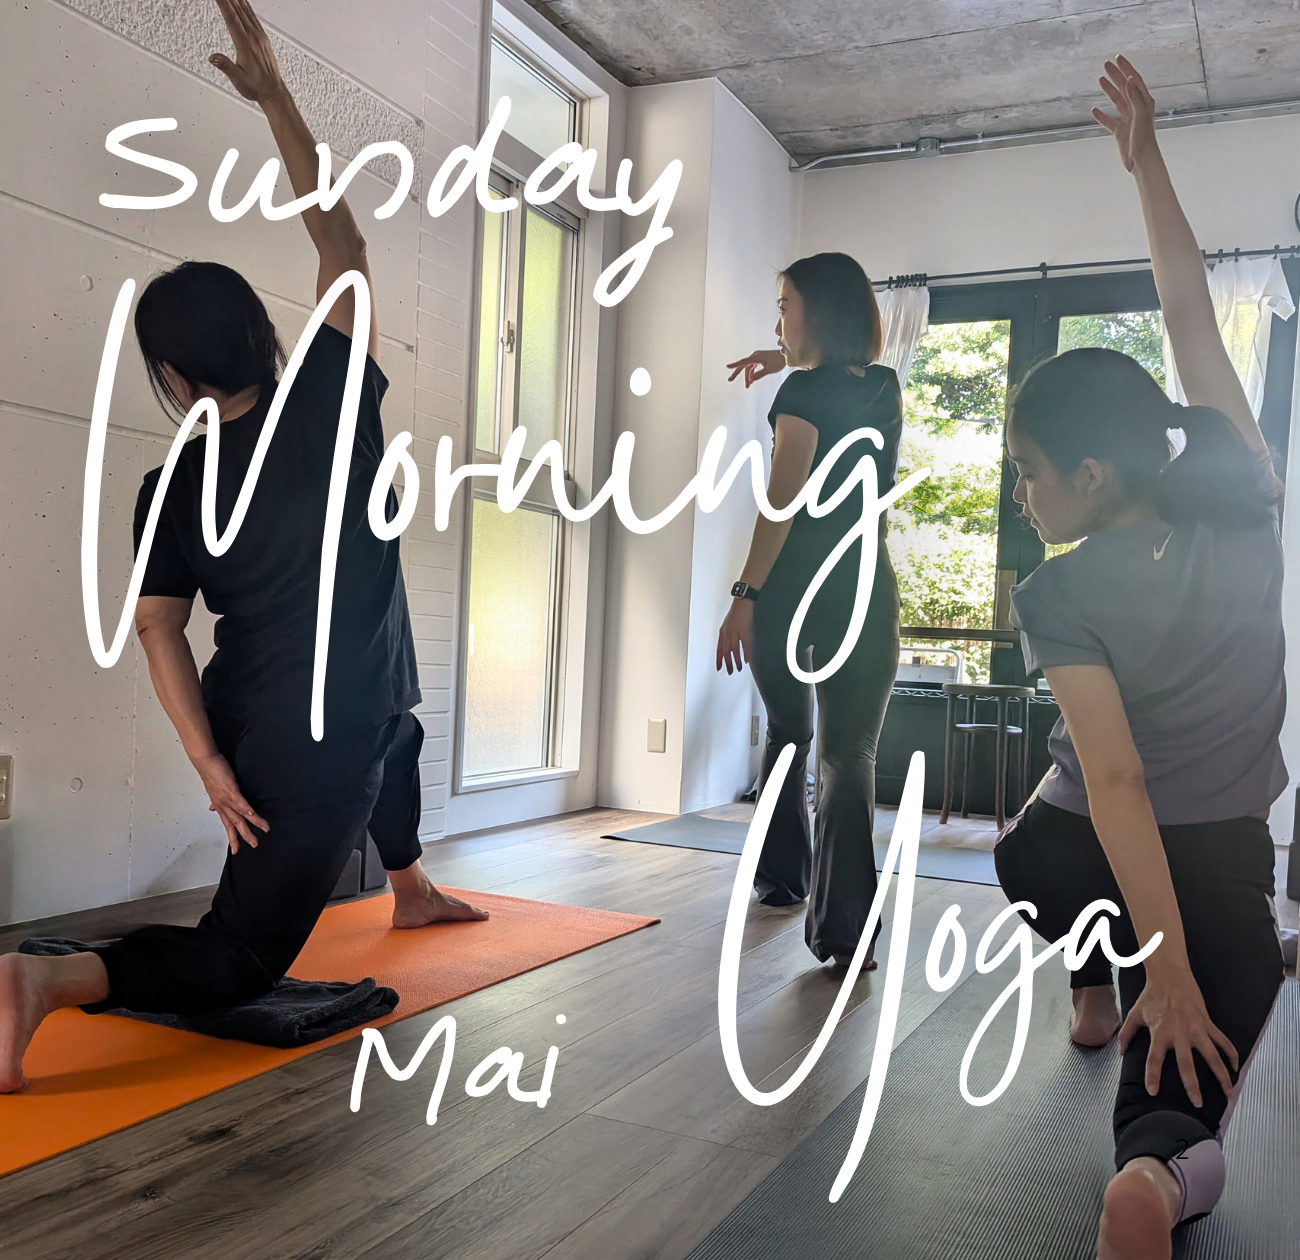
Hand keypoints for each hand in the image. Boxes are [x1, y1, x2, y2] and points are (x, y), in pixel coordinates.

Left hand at [193, 750, 269, 854]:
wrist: (205, 761)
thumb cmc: (211, 773)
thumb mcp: (213, 790)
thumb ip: (216, 801)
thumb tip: (212, 808)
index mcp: (220, 806)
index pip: (227, 825)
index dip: (232, 837)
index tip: (235, 848)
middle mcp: (223, 805)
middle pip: (234, 825)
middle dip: (243, 837)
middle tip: (253, 846)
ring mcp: (227, 799)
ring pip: (240, 817)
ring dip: (251, 826)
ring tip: (262, 832)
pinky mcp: (231, 790)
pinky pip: (242, 804)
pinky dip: (249, 812)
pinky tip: (256, 818)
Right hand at [210, 0, 284, 103]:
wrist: (274, 92)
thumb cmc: (257, 87)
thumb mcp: (238, 79)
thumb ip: (225, 66)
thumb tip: (213, 58)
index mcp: (246, 45)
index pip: (231, 18)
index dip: (223, 4)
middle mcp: (254, 38)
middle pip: (238, 11)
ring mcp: (260, 38)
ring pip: (247, 12)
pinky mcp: (264, 39)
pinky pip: (253, 18)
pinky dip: (246, 6)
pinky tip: (243, 2)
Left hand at [716, 598, 754, 674]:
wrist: (743, 601)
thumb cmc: (737, 611)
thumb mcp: (728, 623)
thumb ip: (727, 634)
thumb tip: (729, 645)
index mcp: (722, 632)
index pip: (719, 648)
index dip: (718, 659)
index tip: (719, 668)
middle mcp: (727, 633)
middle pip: (725, 651)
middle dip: (727, 663)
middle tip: (729, 672)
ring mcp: (735, 632)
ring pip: (734, 650)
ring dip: (736, 661)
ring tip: (738, 668)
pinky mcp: (744, 630)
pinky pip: (744, 645)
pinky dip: (746, 653)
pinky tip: (746, 660)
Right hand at [727, 349, 785, 387]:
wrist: (787, 356)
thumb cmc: (779, 361)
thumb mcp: (769, 370)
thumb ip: (759, 375)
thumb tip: (751, 379)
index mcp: (756, 357)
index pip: (743, 362)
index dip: (735, 365)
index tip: (727, 367)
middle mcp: (755, 356)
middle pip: (743, 366)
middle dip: (737, 373)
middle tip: (730, 380)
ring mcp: (758, 358)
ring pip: (749, 368)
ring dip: (747, 377)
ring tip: (747, 387)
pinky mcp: (761, 360)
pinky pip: (753, 368)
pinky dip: (752, 374)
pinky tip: (752, 381)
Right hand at [1093, 56, 1157, 173]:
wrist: (1141, 160)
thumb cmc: (1144, 137)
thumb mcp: (1140, 114)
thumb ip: (1135, 96)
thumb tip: (1128, 78)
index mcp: (1144, 101)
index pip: (1134, 80)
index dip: (1126, 68)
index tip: (1117, 58)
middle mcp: (1136, 108)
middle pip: (1124, 87)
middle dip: (1115, 75)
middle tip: (1105, 65)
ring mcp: (1127, 119)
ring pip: (1116, 100)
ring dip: (1109, 90)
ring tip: (1100, 79)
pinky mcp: (1119, 131)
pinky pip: (1108, 120)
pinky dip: (1101, 115)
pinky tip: (1094, 110)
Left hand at [1119, 969, 1238, 1108]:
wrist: (1170, 976)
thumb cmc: (1151, 996)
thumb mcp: (1134, 1014)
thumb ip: (1127, 1033)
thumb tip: (1121, 1052)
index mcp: (1159, 1032)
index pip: (1154, 1059)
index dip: (1152, 1076)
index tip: (1153, 1092)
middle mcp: (1179, 1033)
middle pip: (1187, 1064)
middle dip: (1193, 1085)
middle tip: (1198, 1103)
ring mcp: (1197, 1029)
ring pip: (1212, 1056)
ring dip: (1221, 1075)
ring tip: (1228, 1093)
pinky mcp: (1208, 1023)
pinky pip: (1223, 1041)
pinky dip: (1232, 1054)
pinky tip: (1236, 1068)